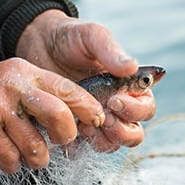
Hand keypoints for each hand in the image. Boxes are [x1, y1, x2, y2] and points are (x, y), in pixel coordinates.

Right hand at [0, 58, 104, 172]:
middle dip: (66, 136)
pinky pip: (12, 158)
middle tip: (61, 142)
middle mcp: (15, 87)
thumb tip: (79, 118)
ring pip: (37, 145)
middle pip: (59, 115)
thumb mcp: (15, 82)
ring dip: (38, 158)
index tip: (97, 122)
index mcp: (28, 73)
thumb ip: (44, 95)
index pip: (69, 90)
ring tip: (31, 155)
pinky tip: (8, 158)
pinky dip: (13, 165)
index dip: (89, 109)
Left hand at [16, 10, 155, 151]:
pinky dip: (82, 144)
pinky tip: (69, 129)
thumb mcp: (92, 37)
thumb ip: (111, 52)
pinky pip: (87, 147)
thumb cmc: (70, 38)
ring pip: (114, 144)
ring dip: (103, 139)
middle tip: (103, 117)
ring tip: (84, 125)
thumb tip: (132, 66)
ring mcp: (99, 119)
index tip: (114, 100)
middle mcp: (119, 106)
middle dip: (122, 131)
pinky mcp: (78, 128)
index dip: (136, 110)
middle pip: (135, 133)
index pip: (146, 107)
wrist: (38, 44)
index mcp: (130, 86)